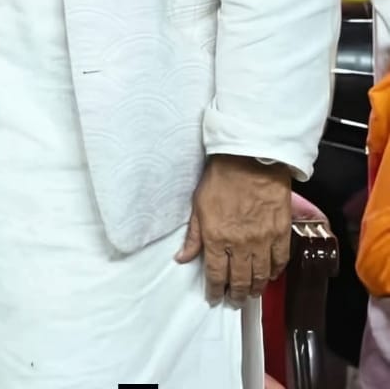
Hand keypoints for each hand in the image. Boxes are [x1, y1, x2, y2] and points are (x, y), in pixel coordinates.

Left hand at [176, 154, 291, 302]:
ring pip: (260, 275)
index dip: (214, 290)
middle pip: (239, 280)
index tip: (214, 298)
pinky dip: (275, 272)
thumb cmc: (220, 178)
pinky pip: (279, 262)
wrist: (250, 160)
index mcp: (216, 237)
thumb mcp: (198, 204)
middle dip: (235, 295)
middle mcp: (240, 244)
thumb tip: (182, 257)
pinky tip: (269, 276)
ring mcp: (263, 241)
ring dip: (255, 288)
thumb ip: (193, 235)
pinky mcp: (281, 234)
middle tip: (233, 301)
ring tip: (250, 293)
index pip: (215, 274)